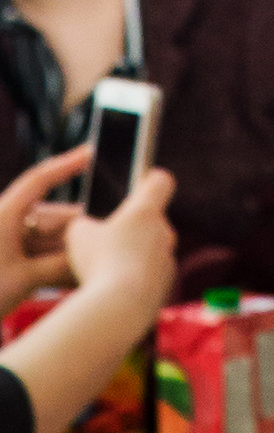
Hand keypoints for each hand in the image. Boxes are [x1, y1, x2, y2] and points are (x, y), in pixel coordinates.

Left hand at [0, 149, 89, 313]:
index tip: (91, 153)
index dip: (67, 165)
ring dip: (65, 250)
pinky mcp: (3, 261)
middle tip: (104, 237)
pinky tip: (71, 274)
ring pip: (43, 239)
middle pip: (49, 216)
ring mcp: (2, 242)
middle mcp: (3, 222)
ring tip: (91, 262)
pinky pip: (33, 255)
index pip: (39, 179)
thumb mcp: (24, 280)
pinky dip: (51, 263)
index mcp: (3, 214)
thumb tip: (93, 254)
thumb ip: (61, 265)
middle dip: (76, 229)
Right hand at [65, 169, 175, 333]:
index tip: (142, 181)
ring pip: (150, 250)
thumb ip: (84, 224)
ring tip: (105, 271)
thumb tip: (85, 228)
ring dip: (133, 256)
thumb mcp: (78, 235)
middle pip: (152, 220)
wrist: (119, 308)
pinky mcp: (165, 285)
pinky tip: (114, 290)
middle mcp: (164, 232)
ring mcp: (167, 260)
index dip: (151, 179)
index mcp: (145, 212)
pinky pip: (149, 275)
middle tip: (108, 240)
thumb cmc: (99, 263)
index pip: (161, 182)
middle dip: (132, 228)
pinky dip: (135, 279)